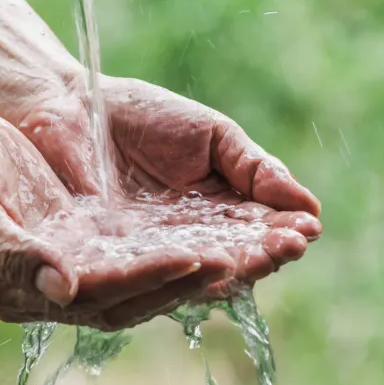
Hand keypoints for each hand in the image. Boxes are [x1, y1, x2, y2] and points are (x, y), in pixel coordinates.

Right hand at [0, 85, 233, 329]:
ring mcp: (73, 264)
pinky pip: (142, 252)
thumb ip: (9, 251)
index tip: (199, 261)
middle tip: (247, 263)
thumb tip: (64, 288)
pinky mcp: (86, 241)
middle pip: (134, 296)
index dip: (149, 279)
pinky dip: (181, 248)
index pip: (98, 293)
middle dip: (191, 282)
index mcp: (16, 286)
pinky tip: (217, 238)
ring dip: (197, 270)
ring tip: (249, 254)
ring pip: (146, 278)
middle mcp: (53, 286)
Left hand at [6, 75, 321, 290]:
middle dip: (265, 254)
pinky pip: (149, 276)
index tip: (306, 229)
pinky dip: (180, 272)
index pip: (259, 233)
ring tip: (257, 258)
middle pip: (235, 261)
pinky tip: (208, 264)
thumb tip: (310, 206)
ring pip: (198, 276)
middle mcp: (191, 244)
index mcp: (219, 214)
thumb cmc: (143, 117)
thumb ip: (256, 170)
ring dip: (231, 270)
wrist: (73, 108)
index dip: (282, 234)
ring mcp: (153, 258)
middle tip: (290, 246)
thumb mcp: (213, 136)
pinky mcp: (113, 266)